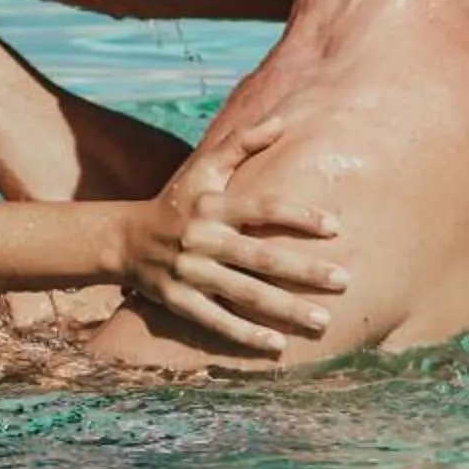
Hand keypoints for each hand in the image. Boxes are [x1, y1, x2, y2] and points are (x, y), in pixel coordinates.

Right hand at [117, 117, 345, 356]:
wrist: (125, 239)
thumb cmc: (178, 200)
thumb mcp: (203, 168)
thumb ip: (241, 145)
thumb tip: (280, 123)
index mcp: (212, 204)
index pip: (262, 207)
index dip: (298, 215)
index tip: (335, 227)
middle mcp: (203, 238)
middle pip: (260, 257)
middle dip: (304, 270)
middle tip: (343, 280)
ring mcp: (191, 273)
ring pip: (245, 294)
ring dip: (286, 309)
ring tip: (323, 320)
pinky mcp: (180, 302)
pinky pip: (218, 321)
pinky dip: (247, 335)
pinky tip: (278, 346)